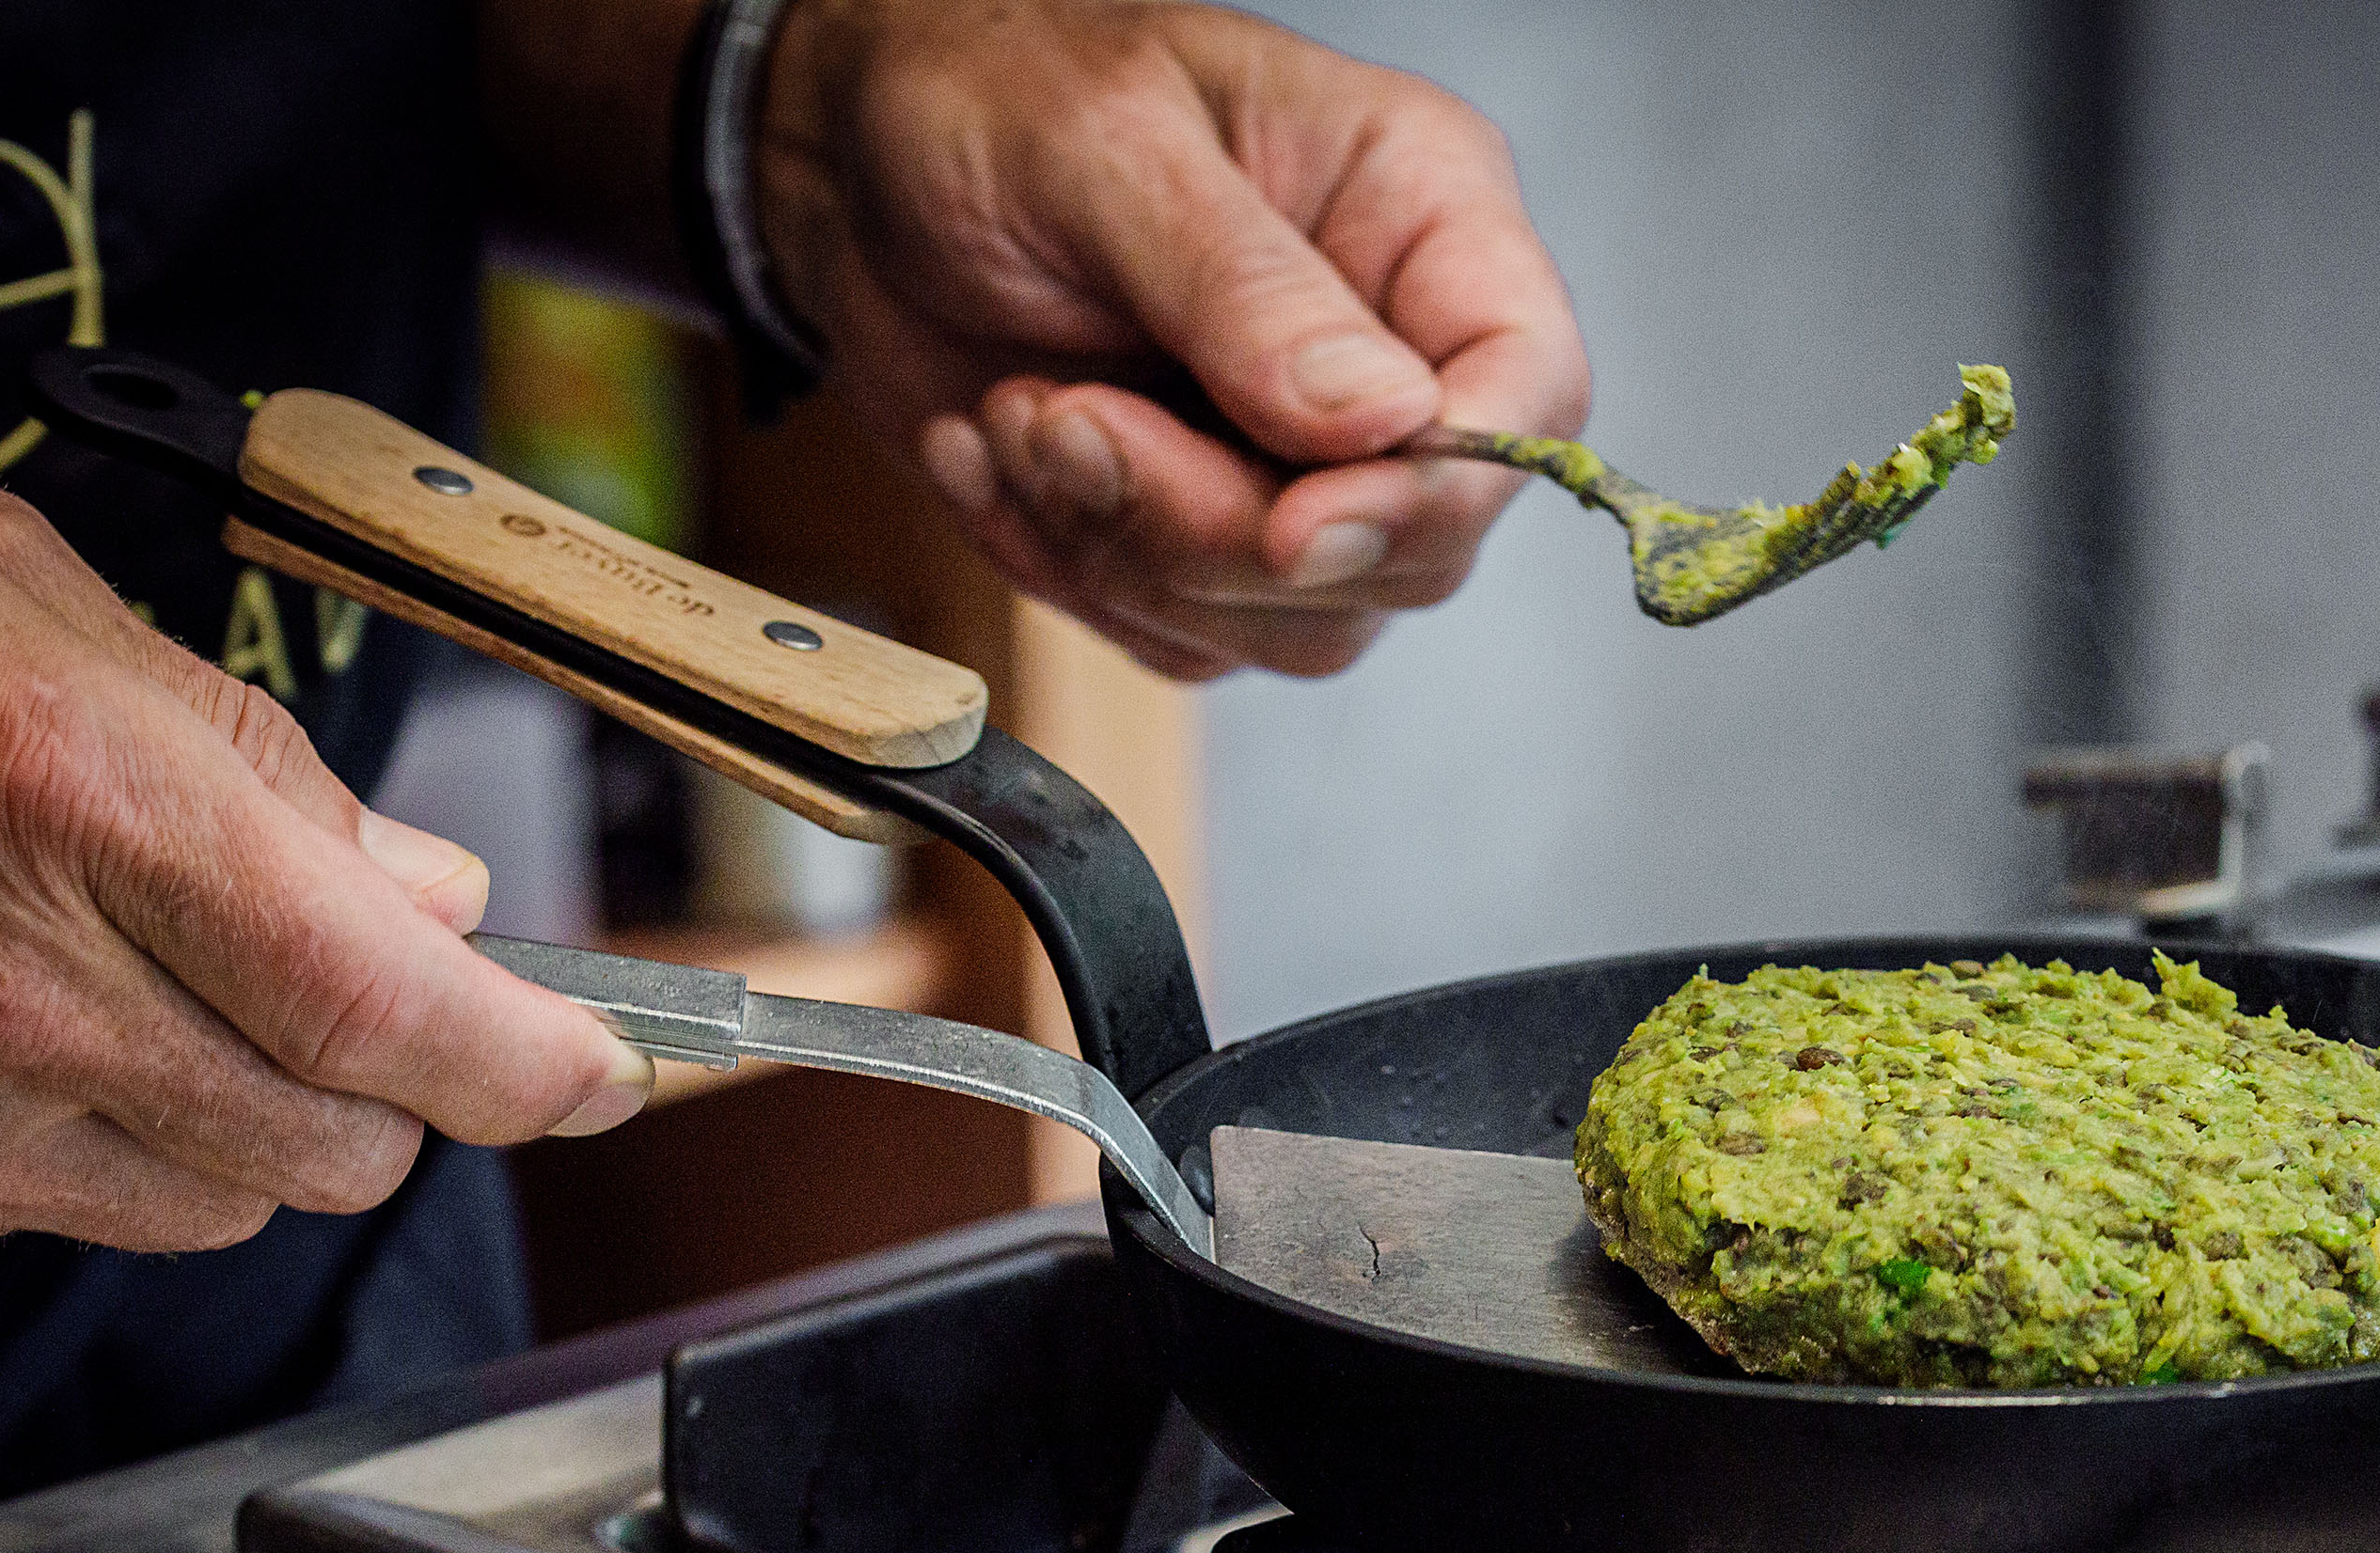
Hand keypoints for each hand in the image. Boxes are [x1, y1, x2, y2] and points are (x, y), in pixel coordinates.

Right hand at [0, 485, 653, 1255]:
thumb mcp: (44, 615)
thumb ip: (268, 768)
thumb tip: (439, 902)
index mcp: (89, 814)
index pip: (392, 1018)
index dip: (536, 1067)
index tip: (614, 1072)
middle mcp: (21, 994)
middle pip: (338, 1150)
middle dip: (386, 1083)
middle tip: (332, 977)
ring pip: (225, 1200)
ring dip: (244, 1117)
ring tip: (134, 976)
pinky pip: (86, 1211)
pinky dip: (109, 1141)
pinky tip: (25, 1022)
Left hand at [754, 0, 1589, 678]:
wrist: (849, 157)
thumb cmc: (989, 88)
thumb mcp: (1107, 147)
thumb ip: (1246, 290)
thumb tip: (1378, 421)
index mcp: (1421, 214)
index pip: (1530, 391)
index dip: (1439, 488)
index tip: (1294, 521)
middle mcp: (1389, 354)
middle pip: (1411, 544)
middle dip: (1221, 528)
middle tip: (1068, 420)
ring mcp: (1303, 466)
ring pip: (1298, 620)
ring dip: (1125, 549)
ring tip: (1019, 414)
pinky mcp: (1208, 543)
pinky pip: (1181, 637)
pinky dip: (1065, 568)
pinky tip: (999, 449)